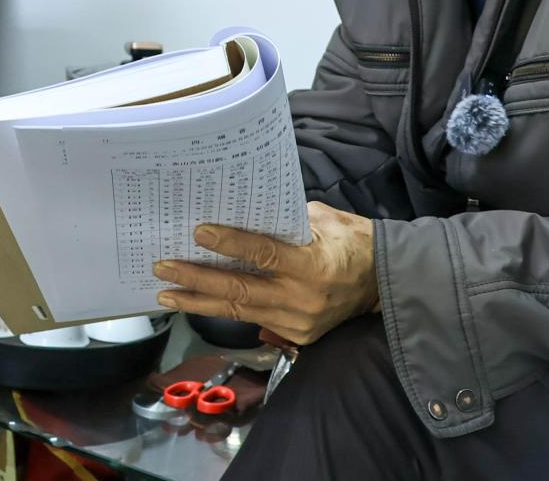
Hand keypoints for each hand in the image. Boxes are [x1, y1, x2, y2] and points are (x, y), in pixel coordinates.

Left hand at [152, 202, 378, 345]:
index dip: (230, 243)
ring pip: (240, 311)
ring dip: (199, 301)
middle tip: (164, 268)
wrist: (384, 284)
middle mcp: (303, 298)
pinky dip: (223, 309)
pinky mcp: (296, 335)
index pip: (264, 254)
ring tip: (167, 293)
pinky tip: (197, 302)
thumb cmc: (352, 242)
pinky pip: (253, 320)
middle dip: (197, 279)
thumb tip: (242, 212)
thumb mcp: (324, 220)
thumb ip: (283, 220)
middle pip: (240, 290)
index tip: (198, 232)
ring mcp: (298, 321)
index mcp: (313, 265)